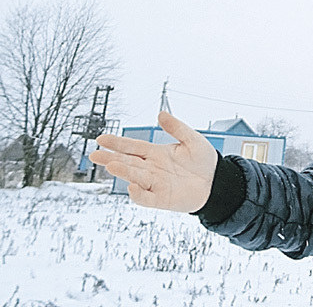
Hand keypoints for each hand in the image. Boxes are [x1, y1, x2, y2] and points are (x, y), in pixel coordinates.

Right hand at [90, 110, 216, 211]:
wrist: (217, 181)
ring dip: (123, 172)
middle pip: (127, 162)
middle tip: (94, 154)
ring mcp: (155, 184)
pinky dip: (138, 194)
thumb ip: (176, 127)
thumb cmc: (204, 161)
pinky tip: (132, 187)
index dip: (117, 143)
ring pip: (134, 177)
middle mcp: (152, 168)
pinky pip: (146, 198)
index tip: (101, 139)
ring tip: (111, 165)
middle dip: (111, 158)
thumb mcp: (192, 139)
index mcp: (156, 153)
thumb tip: (160, 114)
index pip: (132, 147)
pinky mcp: (162, 199)